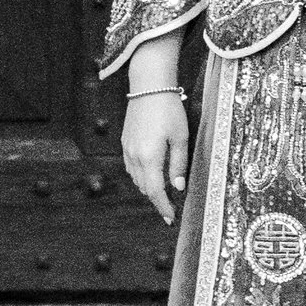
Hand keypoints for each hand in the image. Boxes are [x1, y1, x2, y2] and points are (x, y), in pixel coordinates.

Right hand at [122, 89, 190, 223]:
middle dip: (158, 200)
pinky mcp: (125, 143)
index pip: (155, 191)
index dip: (163, 207)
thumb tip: (178, 188)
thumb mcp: (181, 138)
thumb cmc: (169, 110)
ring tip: (164, 194)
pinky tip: (152, 175)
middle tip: (172, 209)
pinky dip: (142, 176)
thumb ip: (178, 165)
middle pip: (145, 188)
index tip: (171, 219)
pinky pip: (132, 168)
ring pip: (137, 179)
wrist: (149, 87)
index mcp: (149, 157)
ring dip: (150, 188)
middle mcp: (134, 156)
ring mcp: (127, 150)